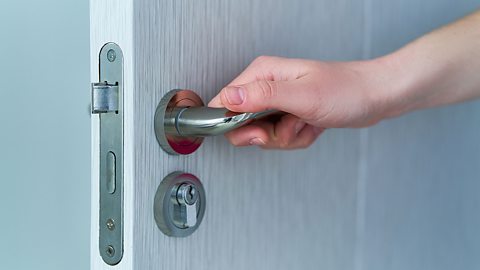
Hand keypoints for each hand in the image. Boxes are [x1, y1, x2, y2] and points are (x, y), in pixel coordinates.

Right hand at [208, 56, 385, 148]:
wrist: (373, 97)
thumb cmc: (346, 91)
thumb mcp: (302, 96)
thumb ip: (262, 96)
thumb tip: (228, 98)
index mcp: (263, 73)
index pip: (225, 102)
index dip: (236, 123)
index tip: (259, 131)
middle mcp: (266, 86)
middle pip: (242, 124)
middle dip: (269, 135)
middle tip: (290, 126)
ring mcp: (278, 101)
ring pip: (263, 135)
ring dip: (288, 137)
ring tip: (306, 122)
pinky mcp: (288, 113)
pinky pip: (281, 137)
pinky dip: (298, 138)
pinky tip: (312, 125)